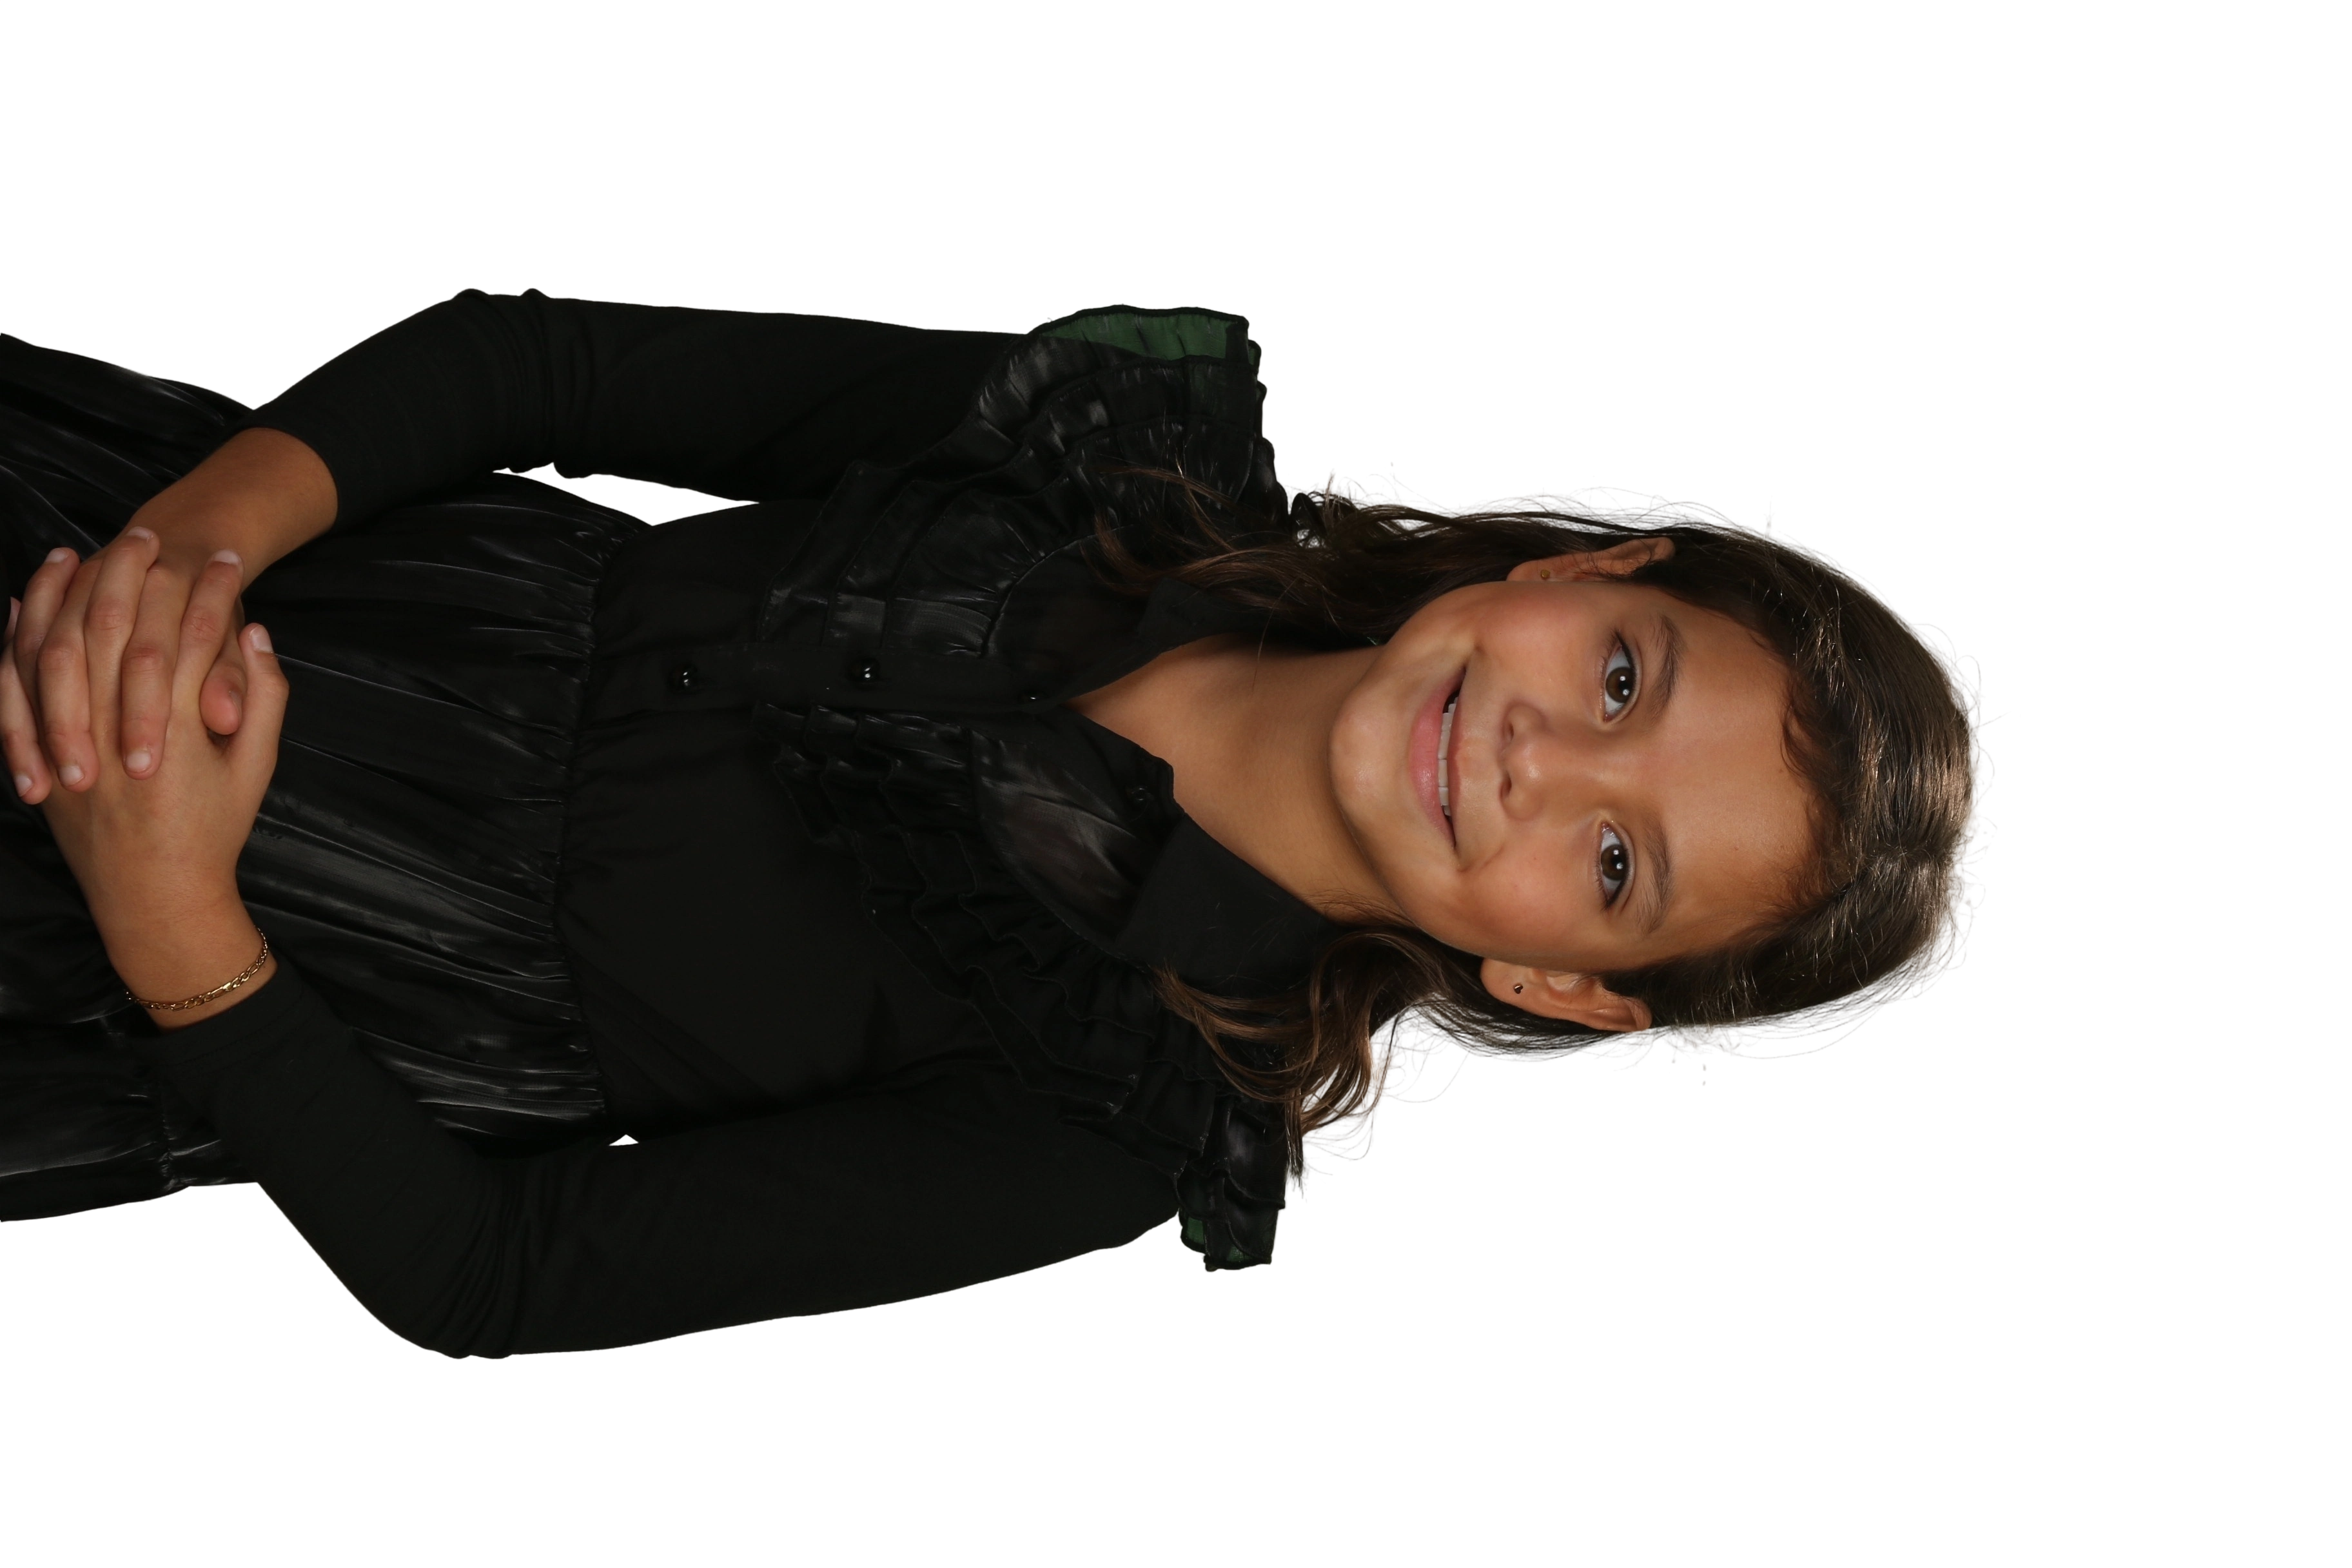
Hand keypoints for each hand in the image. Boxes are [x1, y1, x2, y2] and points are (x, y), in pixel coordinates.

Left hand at [2, 551, 286, 939]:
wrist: (155, 897)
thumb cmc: (213, 830)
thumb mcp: (257, 768)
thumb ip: (262, 697)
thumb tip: (256, 634)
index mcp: (179, 737)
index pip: (193, 640)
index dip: (211, 592)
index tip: (227, 559)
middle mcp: (116, 734)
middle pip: (117, 629)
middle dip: (133, 574)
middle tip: (152, 535)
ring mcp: (70, 745)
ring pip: (56, 648)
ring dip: (63, 592)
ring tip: (80, 550)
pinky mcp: (39, 755)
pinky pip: (13, 686)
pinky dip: (15, 639)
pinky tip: (26, 603)